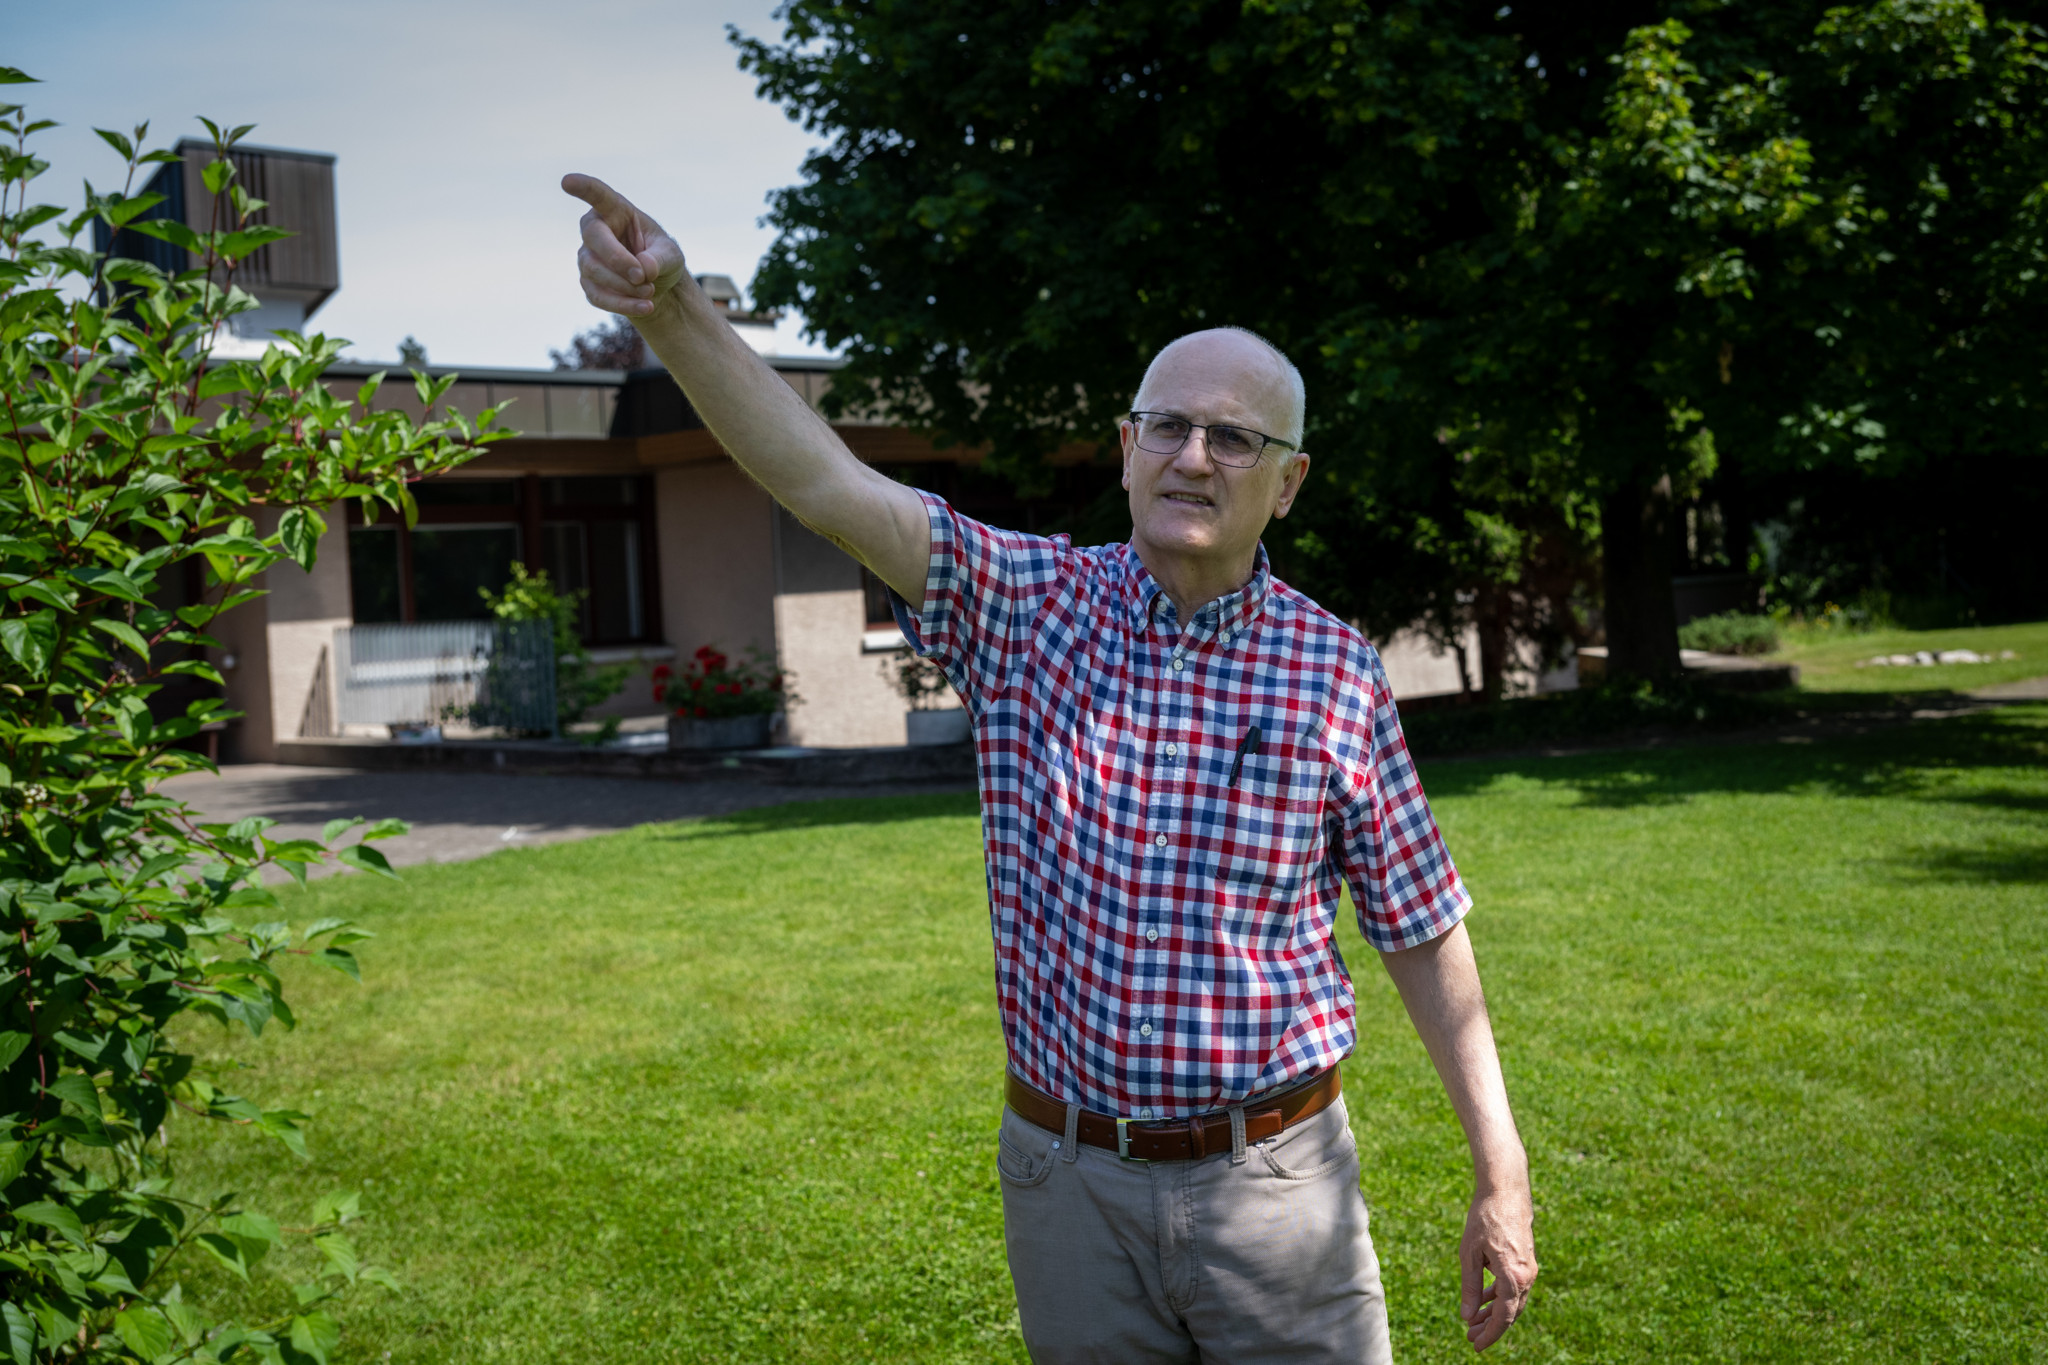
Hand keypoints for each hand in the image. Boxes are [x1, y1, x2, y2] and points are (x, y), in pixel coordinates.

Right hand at [561, 173, 686, 316]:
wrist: (656, 287)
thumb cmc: (661, 259)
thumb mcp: (671, 255)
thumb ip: (660, 258)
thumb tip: (644, 269)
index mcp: (616, 211)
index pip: (598, 195)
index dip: (583, 188)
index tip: (567, 181)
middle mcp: (596, 230)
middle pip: (594, 238)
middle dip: (618, 260)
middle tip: (643, 277)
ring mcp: (587, 257)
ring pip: (593, 269)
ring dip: (624, 286)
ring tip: (651, 291)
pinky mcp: (588, 283)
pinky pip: (597, 295)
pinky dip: (623, 304)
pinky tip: (646, 306)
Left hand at [1459, 1179, 1536, 1349]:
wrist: (1506, 1190)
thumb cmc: (1484, 1218)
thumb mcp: (1469, 1254)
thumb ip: (1470, 1287)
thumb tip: (1468, 1316)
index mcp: (1513, 1276)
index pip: (1504, 1317)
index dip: (1490, 1335)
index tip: (1475, 1346)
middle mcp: (1526, 1276)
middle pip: (1510, 1313)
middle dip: (1490, 1327)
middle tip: (1469, 1337)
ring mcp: (1528, 1269)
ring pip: (1512, 1301)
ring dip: (1494, 1313)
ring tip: (1473, 1322)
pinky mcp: (1525, 1261)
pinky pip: (1513, 1287)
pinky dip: (1499, 1297)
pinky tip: (1483, 1301)